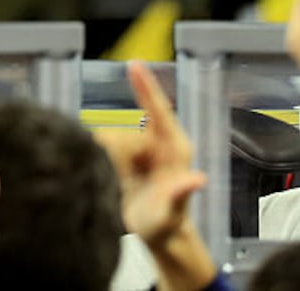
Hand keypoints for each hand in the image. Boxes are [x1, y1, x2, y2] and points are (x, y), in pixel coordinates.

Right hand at [98, 61, 206, 247]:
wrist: (158, 235)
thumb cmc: (167, 224)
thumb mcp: (171, 212)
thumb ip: (181, 194)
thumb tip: (197, 179)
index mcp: (175, 148)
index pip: (158, 110)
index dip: (145, 86)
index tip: (134, 64)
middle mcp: (159, 142)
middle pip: (123, 132)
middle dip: (115, 155)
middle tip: (121, 184)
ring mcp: (143, 148)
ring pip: (109, 139)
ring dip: (108, 163)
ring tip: (120, 188)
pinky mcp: (127, 155)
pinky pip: (104, 147)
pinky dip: (101, 161)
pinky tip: (111, 180)